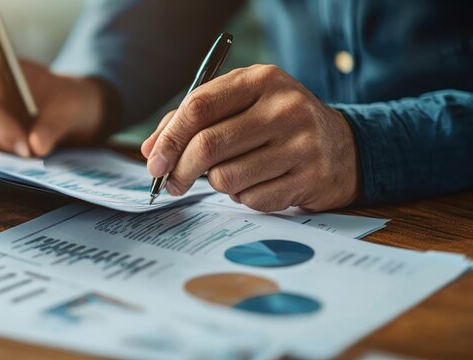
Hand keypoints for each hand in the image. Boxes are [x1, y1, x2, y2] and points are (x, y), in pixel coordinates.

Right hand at [0, 53, 105, 156]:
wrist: (60, 108)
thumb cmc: (61, 100)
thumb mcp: (68, 109)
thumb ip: (53, 126)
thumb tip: (37, 145)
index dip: (2, 130)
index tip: (27, 147)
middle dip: (0, 145)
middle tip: (29, 154)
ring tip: (27, 150)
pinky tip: (17, 154)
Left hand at [141, 64, 359, 211]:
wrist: (344, 147)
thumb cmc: (277, 125)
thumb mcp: (241, 104)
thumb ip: (192, 120)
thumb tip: (152, 151)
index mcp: (261, 80)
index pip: (199, 107)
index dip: (169, 138)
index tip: (154, 162)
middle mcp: (284, 108)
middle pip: (208, 145)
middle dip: (180, 170)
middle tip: (172, 183)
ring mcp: (302, 144)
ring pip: (226, 177)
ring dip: (217, 183)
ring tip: (232, 174)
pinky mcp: (310, 178)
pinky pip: (252, 199)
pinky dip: (243, 197)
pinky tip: (258, 183)